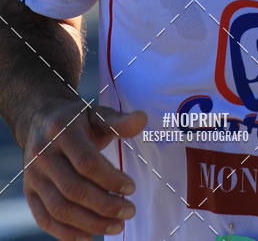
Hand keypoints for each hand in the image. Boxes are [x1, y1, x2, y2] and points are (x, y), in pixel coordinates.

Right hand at [21, 98, 146, 240]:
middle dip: (104, 206)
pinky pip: (45, 219)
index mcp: (62, 131)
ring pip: (60, 209)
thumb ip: (119, 121)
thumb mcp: (97, 115)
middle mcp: (42, 154)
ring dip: (90, 223)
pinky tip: (89, 237)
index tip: (131, 188)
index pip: (87, 163)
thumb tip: (142, 120)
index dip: (111, 179)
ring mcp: (32, 176)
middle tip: (129, 211)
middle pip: (73, 190)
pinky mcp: (29, 192)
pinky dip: (67, 233)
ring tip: (117, 226)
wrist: (40, 120)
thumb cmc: (77, 121)